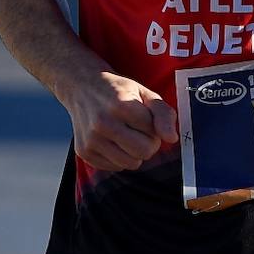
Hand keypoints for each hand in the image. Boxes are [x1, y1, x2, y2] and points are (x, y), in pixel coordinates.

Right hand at [62, 70, 177, 171]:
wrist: (81, 86)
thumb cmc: (118, 91)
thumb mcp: (144, 93)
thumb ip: (163, 113)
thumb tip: (172, 139)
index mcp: (121, 105)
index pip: (154, 133)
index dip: (154, 128)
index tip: (145, 119)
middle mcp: (103, 123)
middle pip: (143, 152)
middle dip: (148, 143)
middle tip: (140, 131)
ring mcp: (91, 139)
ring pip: (130, 164)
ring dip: (134, 153)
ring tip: (126, 135)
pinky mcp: (84, 152)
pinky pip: (115, 167)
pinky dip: (119, 157)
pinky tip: (112, 140)